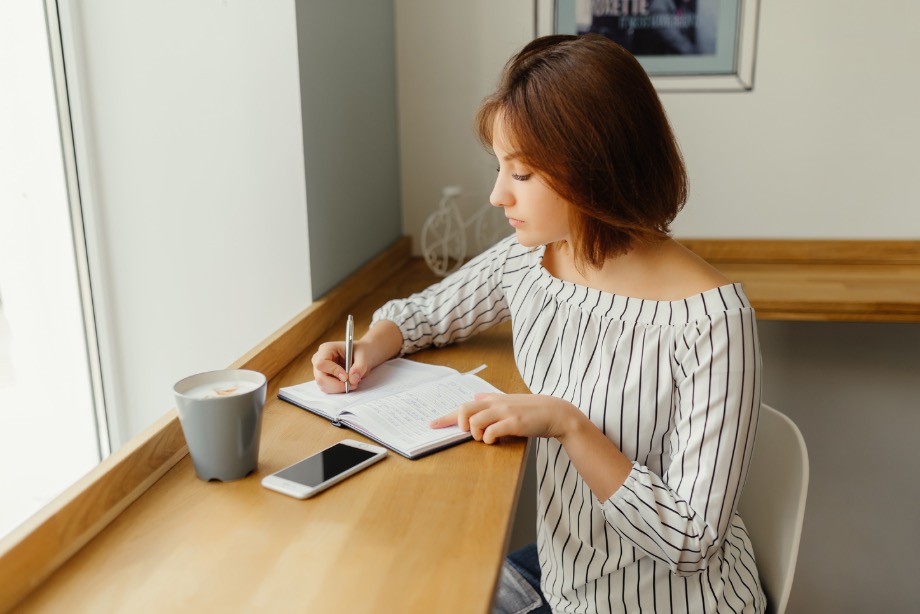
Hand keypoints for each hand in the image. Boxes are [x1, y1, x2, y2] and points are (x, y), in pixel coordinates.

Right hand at [311, 340, 368, 393]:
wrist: (362, 356)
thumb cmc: (361, 351)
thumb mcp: (363, 356)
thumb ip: (359, 367)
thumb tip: (352, 379)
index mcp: (326, 349)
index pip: (321, 363)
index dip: (333, 372)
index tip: (346, 377)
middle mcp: (319, 360)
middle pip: (320, 378)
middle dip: (336, 385)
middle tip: (351, 384)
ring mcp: (320, 371)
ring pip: (323, 386)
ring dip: (338, 388)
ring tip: (353, 383)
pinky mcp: (325, 379)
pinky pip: (328, 389)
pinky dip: (338, 390)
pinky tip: (348, 384)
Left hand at [430, 393, 581, 443]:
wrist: (556, 413)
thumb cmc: (532, 410)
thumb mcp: (510, 400)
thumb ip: (492, 399)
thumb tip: (476, 395)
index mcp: (493, 399)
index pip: (464, 405)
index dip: (446, 416)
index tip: (432, 424)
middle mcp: (496, 403)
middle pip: (464, 410)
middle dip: (460, 424)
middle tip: (468, 433)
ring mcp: (504, 412)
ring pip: (476, 422)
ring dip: (476, 434)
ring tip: (486, 438)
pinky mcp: (514, 423)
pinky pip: (492, 432)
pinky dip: (490, 439)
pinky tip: (498, 440)